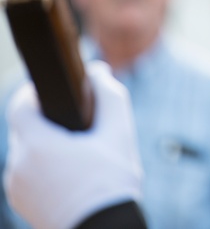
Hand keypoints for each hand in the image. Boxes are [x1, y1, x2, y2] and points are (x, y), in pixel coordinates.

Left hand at [4, 61, 142, 228]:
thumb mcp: (119, 133)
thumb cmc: (111, 182)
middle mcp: (18, 165)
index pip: (20, 105)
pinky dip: (44, 171)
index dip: (34, 93)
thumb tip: (98, 71)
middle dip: (49, 125)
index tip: (53, 93)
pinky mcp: (21, 203)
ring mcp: (16, 187)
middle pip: (27, 131)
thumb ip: (109, 95)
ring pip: (27, 155)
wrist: (102, 228)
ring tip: (79, 155)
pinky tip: (70, 175)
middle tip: (80, 129)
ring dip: (46, 149)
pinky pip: (27, 176)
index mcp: (37, 144)